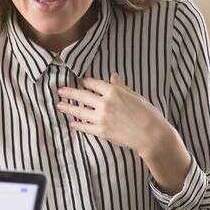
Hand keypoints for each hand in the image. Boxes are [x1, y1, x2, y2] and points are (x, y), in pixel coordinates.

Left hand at [56, 73, 171, 155]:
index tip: (81, 82)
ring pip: (79, 111)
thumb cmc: (146, 113)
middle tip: (60, 91)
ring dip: (68, 108)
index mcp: (113, 91)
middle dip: (69, 92)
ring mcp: (101, 118)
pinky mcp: (101, 131)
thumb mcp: (134, 95)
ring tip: (59, 105)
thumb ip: (120, 86)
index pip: (93, 83)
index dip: (85, 82)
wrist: (151, 134)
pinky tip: (72, 123)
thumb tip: (113, 76)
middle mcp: (105, 103)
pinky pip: (85, 127)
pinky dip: (77, 125)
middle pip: (82, 95)